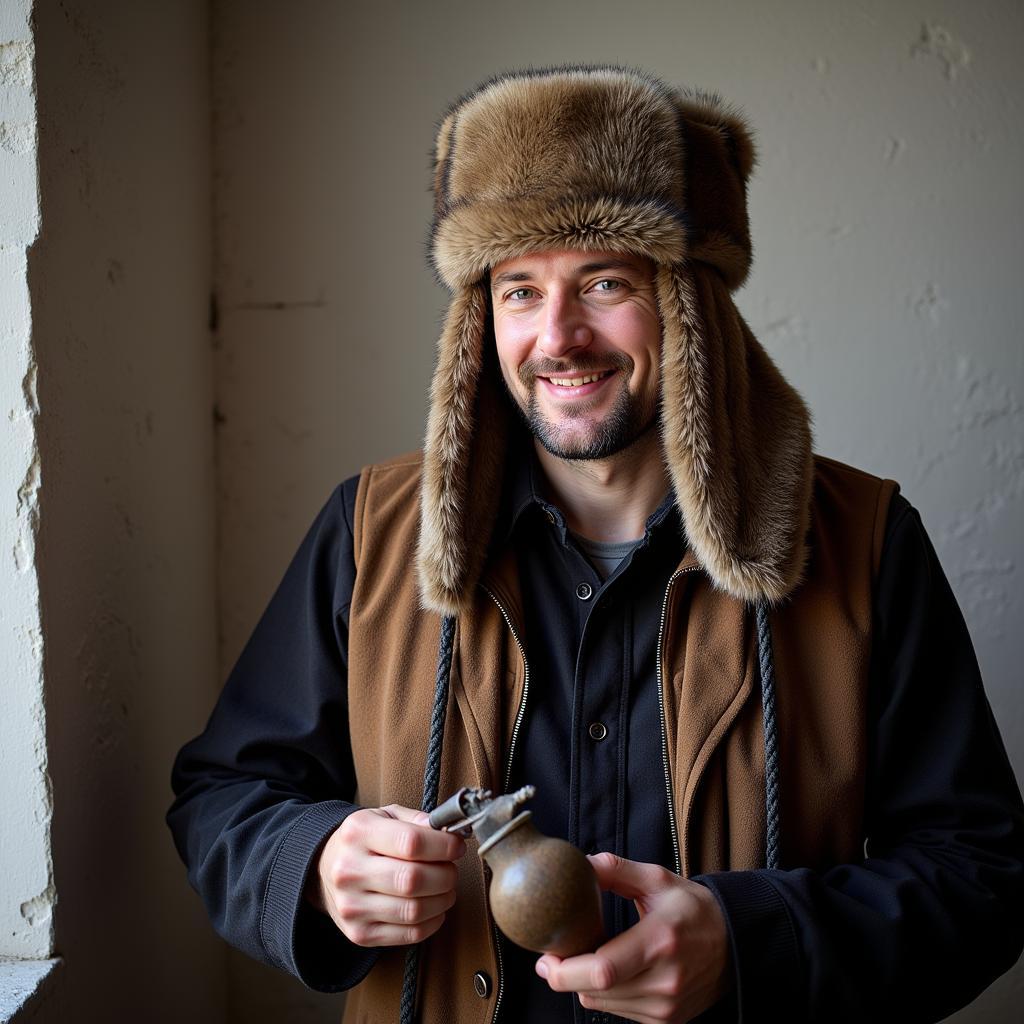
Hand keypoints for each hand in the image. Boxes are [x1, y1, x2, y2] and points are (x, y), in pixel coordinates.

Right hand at [311, 804, 465, 946]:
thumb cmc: (364, 840)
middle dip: (446, 875)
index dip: (444, 846)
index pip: (411, 843)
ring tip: (444, 888)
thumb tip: (448, 833)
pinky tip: (433, 907)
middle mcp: (350, 870)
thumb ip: (417, 820)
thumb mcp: (385, 815)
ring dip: (442, 899)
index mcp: (358, 833)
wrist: (325, 868)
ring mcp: (352, 906)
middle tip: (451, 869)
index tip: (457, 846)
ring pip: (414, 910)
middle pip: (413, 880)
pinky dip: (433, 922)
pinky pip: (410, 934)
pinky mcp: (360, 933)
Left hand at [535, 853, 730, 1022]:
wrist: (735, 942)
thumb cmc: (693, 908)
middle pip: (596, 992)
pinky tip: (612, 973)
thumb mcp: (657, 879)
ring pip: (603, 1005)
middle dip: (565, 976)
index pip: (603, 970)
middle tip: (552, 958)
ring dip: (585, 985)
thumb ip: (616, 870)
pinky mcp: (668, 1021)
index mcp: (660, 941)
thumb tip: (581, 865)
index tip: (546, 957)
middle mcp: (664, 980)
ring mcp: (667, 1007)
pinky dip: (607, 995)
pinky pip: (620, 1013)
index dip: (565, 970)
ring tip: (586, 958)